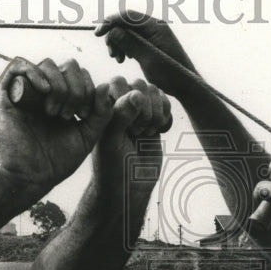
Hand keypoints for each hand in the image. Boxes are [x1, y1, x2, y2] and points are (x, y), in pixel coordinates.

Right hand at [0, 57, 113, 201]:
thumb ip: (101, 112)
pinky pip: (18, 64)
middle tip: (71, 114)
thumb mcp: (88, 135)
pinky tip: (44, 90)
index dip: (88, 88)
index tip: (85, 114)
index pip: (81, 75)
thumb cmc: (57, 160)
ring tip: (55, 112)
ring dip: (59, 85)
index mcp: (64, 99)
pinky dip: (35, 72)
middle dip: (76, 88)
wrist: (31, 177)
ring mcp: (26, 91)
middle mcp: (45, 92)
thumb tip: (105, 85)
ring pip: (47, 64)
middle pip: (67, 66)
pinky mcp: (5, 94)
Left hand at [93, 77, 171, 194]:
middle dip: (144, 108)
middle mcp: (120, 103)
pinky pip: (167, 103)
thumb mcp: (112, 141)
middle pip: (140, 84)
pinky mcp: (155, 118)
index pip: (118, 83)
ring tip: (147, 133)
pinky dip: (166, 117)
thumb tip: (137, 93)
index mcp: (103, 105)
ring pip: (155, 91)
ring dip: (156, 112)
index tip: (124, 126)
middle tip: (137, 132)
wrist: (130, 187)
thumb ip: (120, 115)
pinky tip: (159, 132)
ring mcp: (139, 110)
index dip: (126, 100)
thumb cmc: (113, 166)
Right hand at [95, 13, 197, 96]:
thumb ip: (131, 44)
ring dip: (118, 43)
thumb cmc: (171, 74)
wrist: (185, 85)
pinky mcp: (149, 44)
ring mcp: (152, 35)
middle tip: (112, 55)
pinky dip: (124, 47)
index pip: (128, 16)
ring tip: (118, 59)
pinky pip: (132, 40)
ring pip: (127, 32)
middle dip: (114, 36)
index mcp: (156, 26)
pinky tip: (124, 59)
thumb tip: (113, 31)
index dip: (111, 22)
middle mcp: (154, 27)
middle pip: (126, 23)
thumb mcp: (149, 59)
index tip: (98, 34)